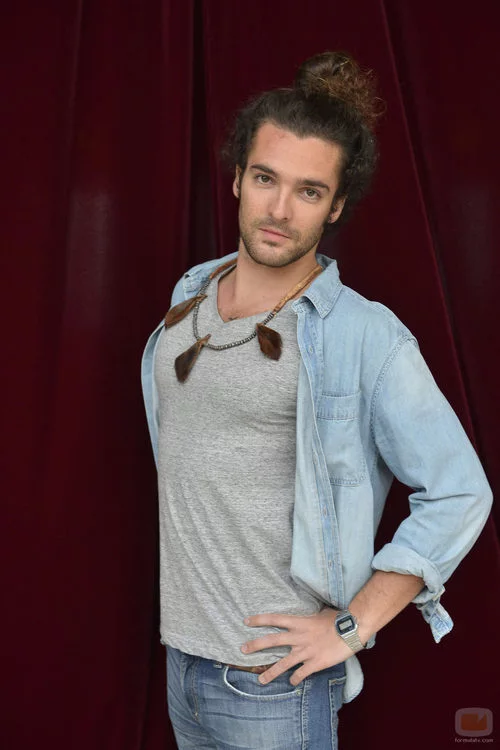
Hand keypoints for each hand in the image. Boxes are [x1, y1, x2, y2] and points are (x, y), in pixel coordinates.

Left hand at [240, 606, 355, 685]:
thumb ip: (310, 618)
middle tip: (242, 649)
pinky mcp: (315, 663)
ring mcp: (306, 651)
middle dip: (256, 645)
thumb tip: (308, 616)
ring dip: (270, 672)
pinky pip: (301, 673)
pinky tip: (291, 682)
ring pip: (283, 663)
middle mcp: (299, 637)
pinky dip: (295, 678)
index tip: (246, 621)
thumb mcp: (320, 613)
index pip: (274, 619)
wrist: (351, 630)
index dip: (259, 620)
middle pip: (272, 641)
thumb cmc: (338, 619)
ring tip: (260, 680)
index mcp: (299, 622)